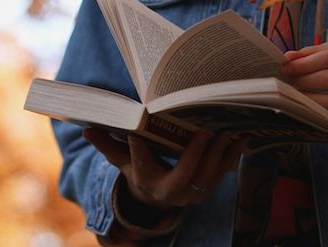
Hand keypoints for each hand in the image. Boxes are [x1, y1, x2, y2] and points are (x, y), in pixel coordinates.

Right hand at [84, 128, 246, 209]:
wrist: (158, 196)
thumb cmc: (140, 171)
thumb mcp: (122, 161)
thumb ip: (107, 146)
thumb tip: (87, 130)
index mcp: (146, 183)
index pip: (140, 168)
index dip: (138, 153)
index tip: (135, 134)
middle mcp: (171, 192)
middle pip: (184, 176)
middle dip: (195, 155)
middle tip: (203, 132)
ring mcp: (192, 193)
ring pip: (209, 176)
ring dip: (219, 154)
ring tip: (226, 131)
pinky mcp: (208, 187)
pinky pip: (222, 172)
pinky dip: (232, 155)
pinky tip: (240, 136)